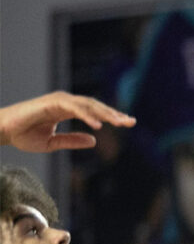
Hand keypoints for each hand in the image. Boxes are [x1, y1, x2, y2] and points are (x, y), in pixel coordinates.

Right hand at [0, 91, 135, 151]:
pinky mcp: (51, 103)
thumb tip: (95, 140)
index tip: (127, 123)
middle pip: (95, 106)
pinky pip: (73, 109)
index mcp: (67, 109)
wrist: (2, 131)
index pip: (94, 111)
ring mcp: (58, 100)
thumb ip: (72, 140)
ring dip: (104, 114)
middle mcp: (65, 102)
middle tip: (131, 122)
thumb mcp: (52, 143)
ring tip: (119, 123)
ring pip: (88, 105)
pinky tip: (97, 126)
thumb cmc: (23, 135)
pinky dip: (87, 116)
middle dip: (114, 114)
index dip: (111, 116)